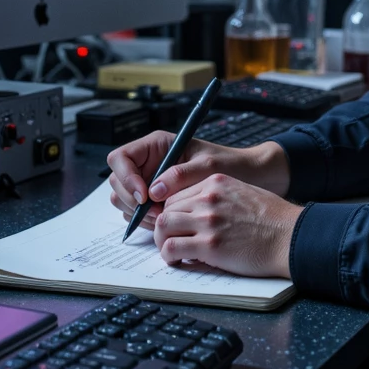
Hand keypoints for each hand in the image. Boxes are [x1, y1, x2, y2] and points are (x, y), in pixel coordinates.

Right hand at [108, 132, 290, 228]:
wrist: (250, 178)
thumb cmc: (232, 165)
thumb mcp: (208, 166)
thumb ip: (180, 176)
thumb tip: (153, 191)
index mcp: (157, 146)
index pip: (120, 158)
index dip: (126, 177)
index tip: (144, 196)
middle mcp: (149, 163)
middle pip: (117, 182)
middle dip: (132, 200)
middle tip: (157, 213)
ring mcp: (151, 182)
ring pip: (125, 200)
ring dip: (139, 213)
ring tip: (167, 218)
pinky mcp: (156, 201)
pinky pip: (139, 213)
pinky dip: (147, 221)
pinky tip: (169, 223)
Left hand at [153, 174, 300, 277]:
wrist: (289, 236)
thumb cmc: (272, 220)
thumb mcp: (243, 193)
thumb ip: (218, 197)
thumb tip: (197, 213)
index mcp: (216, 183)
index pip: (177, 194)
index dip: (172, 211)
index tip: (176, 224)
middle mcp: (208, 198)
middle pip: (167, 208)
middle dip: (165, 226)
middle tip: (170, 239)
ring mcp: (208, 221)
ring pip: (162, 225)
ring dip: (162, 240)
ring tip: (171, 250)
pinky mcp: (209, 245)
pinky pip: (171, 247)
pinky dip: (169, 255)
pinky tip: (178, 260)